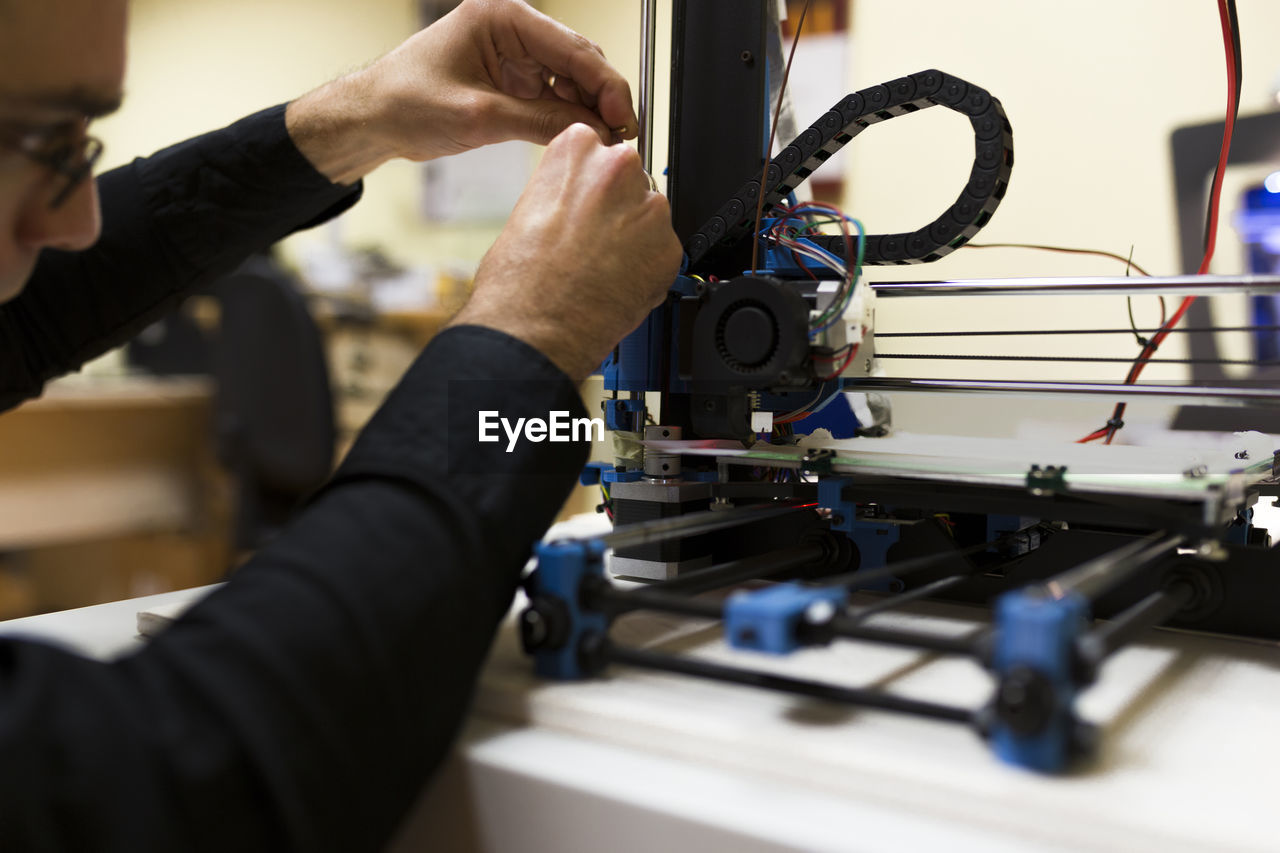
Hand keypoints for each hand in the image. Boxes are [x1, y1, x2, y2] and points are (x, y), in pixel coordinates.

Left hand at [287, 0, 637, 183]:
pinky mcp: (510, 83)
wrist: (372, 120)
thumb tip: (592, 133)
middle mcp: (512, 31)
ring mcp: (513, 57)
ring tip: (605, 143)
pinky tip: (581, 140)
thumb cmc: (405, 102)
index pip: (572, 47)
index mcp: (502, 18)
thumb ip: (539, 123)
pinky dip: (568, 119)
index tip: (622, 118)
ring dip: (588, 111)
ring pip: (571, 81)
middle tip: (622, 136)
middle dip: (602, 98)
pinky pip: (552, 99)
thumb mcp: (478, 116)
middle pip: (579, 61)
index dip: (605, 85)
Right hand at [449, 124, 681, 381]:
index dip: (592, 184)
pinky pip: (663, 252)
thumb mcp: (528, 210)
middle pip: (630, 179)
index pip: (599, 149)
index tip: (585, 204)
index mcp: (577, 150)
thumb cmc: (519, 279)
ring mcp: (648, 208)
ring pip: (649, 216)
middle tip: (593, 240)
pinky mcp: (669, 248)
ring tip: (604, 268)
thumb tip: (577, 204)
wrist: (534, 328)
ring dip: (634, 238)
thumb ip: (563, 193)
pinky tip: (619, 284)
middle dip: (617, 207)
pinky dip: (648, 268)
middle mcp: (618, 169)